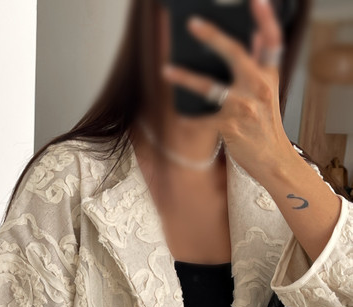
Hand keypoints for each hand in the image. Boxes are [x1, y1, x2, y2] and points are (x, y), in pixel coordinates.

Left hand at [162, 0, 288, 179]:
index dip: (265, 19)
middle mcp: (259, 87)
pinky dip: (190, 115)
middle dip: (213, 37)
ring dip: (186, 78)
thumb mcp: (268, 90)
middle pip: (236, 54)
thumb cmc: (265, 123)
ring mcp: (245, 107)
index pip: (272, 41)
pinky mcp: (230, 126)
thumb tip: (254, 35)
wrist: (272, 159)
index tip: (256, 0)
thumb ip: (260, 64)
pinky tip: (180, 112)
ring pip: (211, 87)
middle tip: (192, 24)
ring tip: (166, 70)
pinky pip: (203, 116)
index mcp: (270, 74)